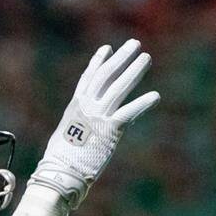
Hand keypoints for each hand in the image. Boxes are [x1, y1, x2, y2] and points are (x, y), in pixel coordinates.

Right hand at [28, 40, 160, 207]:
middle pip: (106, 75)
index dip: (99, 62)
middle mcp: (87, 106)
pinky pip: (128, 113)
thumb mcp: (67, 133)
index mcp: (76, 105)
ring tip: (146, 58)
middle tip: (134, 44)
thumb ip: (79, 124)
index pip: (89, 78)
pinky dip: (142, 104)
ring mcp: (98, 116)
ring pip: (119, 88)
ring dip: (134, 71)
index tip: (108, 49)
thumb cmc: (61, 158)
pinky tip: (155, 96)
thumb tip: (84, 128)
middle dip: (121, 58)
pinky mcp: (109, 130)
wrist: (60, 171)